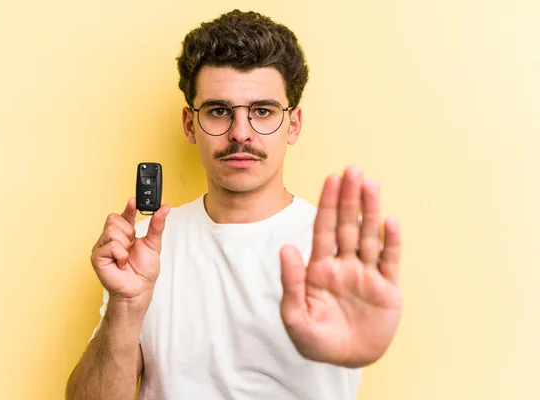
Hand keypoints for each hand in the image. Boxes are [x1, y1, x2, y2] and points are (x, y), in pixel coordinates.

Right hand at [90, 198, 169, 306]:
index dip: (129, 207)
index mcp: (124, 234)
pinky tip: (121, 263)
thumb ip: (157, 226)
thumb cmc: (144, 271)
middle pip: (114, 219)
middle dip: (128, 232)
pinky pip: (111, 245)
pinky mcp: (97, 257)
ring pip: (112, 230)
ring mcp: (102, 247)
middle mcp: (111, 238)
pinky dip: (121, 255)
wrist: (139, 290)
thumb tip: (164, 209)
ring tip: (126, 257)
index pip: (124, 215)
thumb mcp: (154, 245)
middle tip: (132, 246)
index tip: (134, 200)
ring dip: (125, 245)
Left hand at [279, 166, 401, 367]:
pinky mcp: (387, 289)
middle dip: (349, 198)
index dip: (328, 204)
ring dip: (370, 211)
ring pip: (369, 236)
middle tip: (353, 169)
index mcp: (320, 268)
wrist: (346, 360)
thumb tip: (286, 247)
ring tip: (371, 184)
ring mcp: (366, 274)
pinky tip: (390, 221)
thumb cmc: (316, 340)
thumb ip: (291, 282)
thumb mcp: (295, 316)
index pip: (324, 229)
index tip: (331, 178)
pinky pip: (389, 261)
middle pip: (347, 225)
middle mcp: (344, 265)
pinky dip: (391, 242)